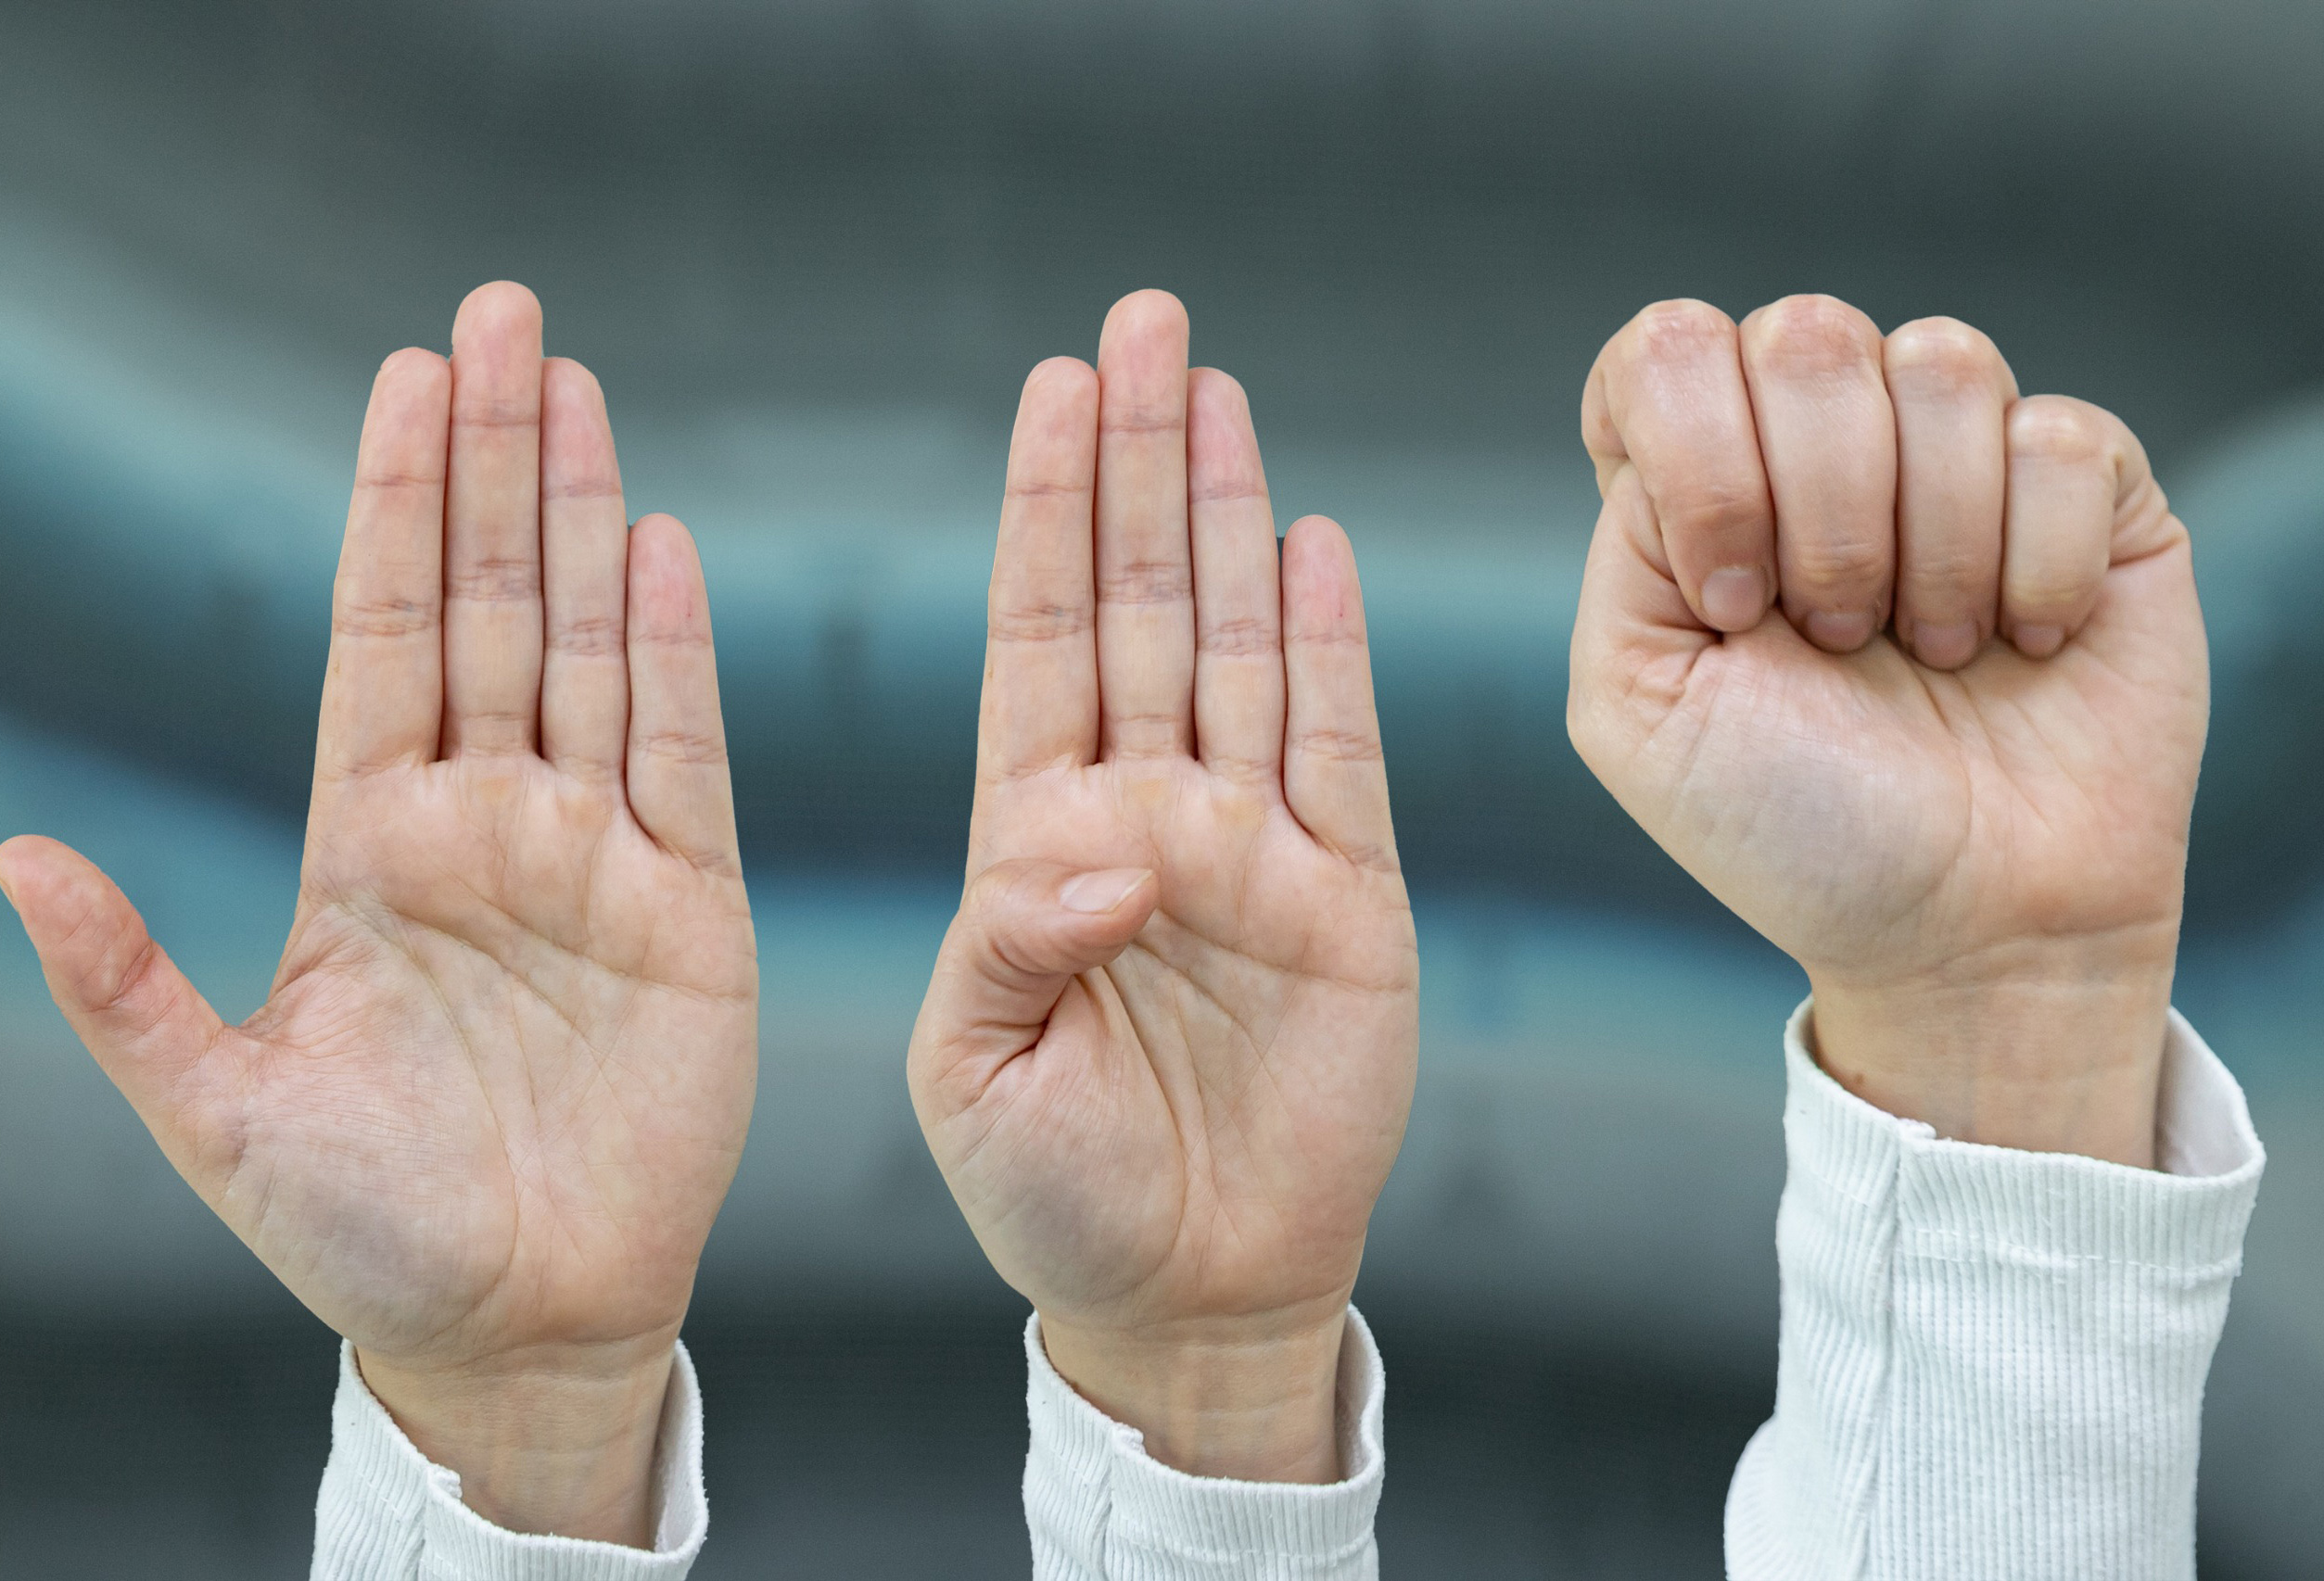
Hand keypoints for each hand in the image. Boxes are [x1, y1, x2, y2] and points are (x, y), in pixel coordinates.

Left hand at [0, 283, 756, 1542]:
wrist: (515, 1326)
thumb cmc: (359, 1231)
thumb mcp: (213, 1111)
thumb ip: (127, 981)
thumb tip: (13, 853)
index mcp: (368, 846)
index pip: (382, 638)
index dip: (393, 509)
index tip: (402, 379)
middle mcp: (482, 823)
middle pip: (493, 606)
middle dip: (495, 460)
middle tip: (503, 316)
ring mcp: (592, 857)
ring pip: (591, 650)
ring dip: (584, 517)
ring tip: (577, 388)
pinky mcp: (687, 912)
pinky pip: (684, 759)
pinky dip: (678, 657)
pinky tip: (662, 552)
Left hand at [908, 291, 1419, 1482]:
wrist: (1191, 1293)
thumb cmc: (1056, 1194)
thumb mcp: (975, 1074)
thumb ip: (1008, 944)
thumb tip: (1102, 843)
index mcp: (1032, 841)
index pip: (1038, 639)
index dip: (1046, 512)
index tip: (1055, 389)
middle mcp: (1142, 816)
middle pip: (1139, 604)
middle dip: (1139, 465)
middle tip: (1146, 324)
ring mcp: (1251, 848)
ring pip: (1237, 646)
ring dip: (1227, 517)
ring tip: (1218, 393)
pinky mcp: (1348, 898)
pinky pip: (1342, 746)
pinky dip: (1330, 648)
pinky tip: (1312, 545)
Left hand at [1567, 296, 2204, 1167]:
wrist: (1969, 925)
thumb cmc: (1795, 828)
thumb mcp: (1639, 704)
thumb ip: (1629, 542)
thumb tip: (1694, 428)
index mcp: (1697, 490)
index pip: (1662, 351)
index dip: (1695, 450)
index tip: (1730, 601)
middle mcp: (1819, 448)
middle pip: (1803, 334)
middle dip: (1819, 514)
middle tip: (1838, 642)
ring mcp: (1954, 453)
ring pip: (1939, 362)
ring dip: (1928, 548)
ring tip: (1929, 656)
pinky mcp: (2085, 483)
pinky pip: (2057, 434)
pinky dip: (2033, 570)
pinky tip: (2022, 646)